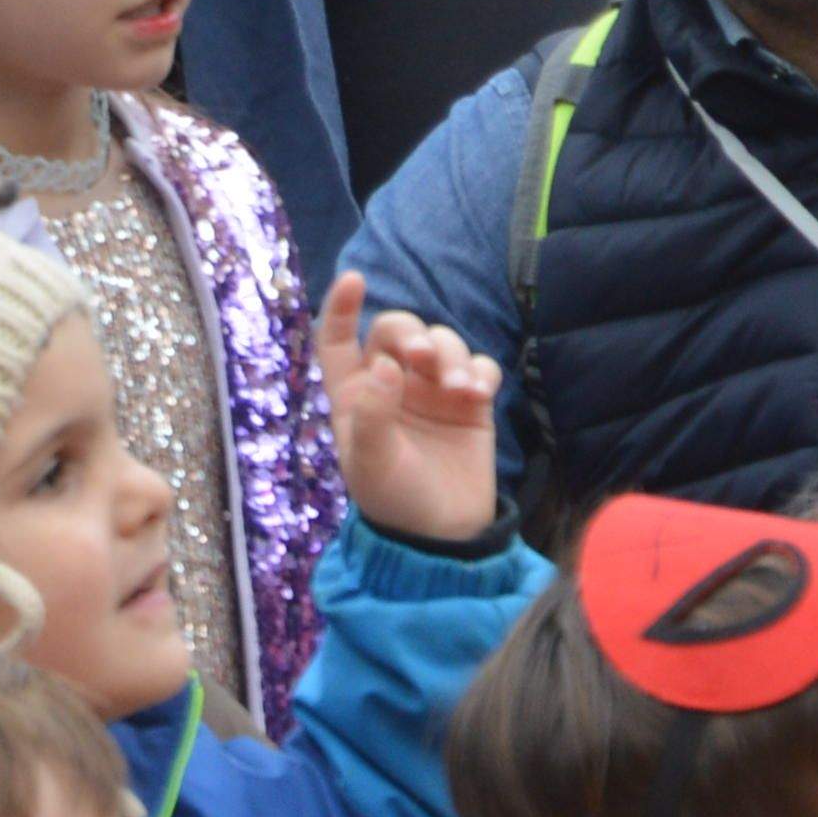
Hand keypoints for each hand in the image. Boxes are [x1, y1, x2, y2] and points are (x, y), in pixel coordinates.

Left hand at [317, 271, 505, 540]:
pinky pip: (478, 366)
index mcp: (355, 394)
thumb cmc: (394, 500)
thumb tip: (385, 365)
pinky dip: (479, 371)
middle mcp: (391, 383)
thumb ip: (374, 414)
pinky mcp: (470, 402)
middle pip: (397, 331)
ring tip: (459, 387)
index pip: (338, 340)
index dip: (341, 308)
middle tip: (424, 359)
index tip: (355, 279)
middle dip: (413, 334)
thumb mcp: (372, 463)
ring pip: (441, 342)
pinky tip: (477, 393)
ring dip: (450, 354)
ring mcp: (432, 390)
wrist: (443, 537)